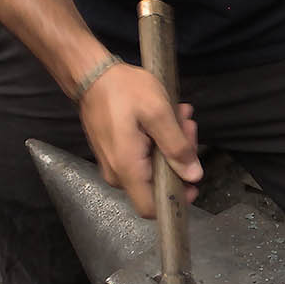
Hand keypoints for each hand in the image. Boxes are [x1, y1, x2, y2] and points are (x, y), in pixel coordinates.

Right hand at [77, 61, 201, 217]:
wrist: (91, 74)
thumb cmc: (123, 89)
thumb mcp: (158, 113)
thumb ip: (177, 147)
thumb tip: (193, 176)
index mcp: (128, 169)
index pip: (151, 209)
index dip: (175, 199)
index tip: (191, 178)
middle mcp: (118, 174)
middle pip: (157, 184)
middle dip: (179, 158)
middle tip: (188, 128)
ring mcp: (114, 164)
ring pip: (153, 168)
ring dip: (171, 145)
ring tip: (180, 117)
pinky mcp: (115, 152)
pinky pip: (142, 157)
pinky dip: (158, 140)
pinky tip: (166, 118)